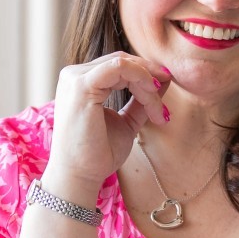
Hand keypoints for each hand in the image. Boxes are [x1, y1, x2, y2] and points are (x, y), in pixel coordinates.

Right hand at [44, 53, 169, 203]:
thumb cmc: (98, 154)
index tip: (163, 101)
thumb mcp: (126, 121)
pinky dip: (141, 79)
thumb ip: (141, 101)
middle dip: (151, 77)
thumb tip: (163, 80)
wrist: (79, 176)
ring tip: (157, 110)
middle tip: (164, 105)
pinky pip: (120, 68)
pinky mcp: (82, 86)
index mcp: (81, 82)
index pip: (119, 66)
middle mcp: (74, 75)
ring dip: (148, 84)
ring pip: (124, 63)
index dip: (146, 76)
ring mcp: (75, 78)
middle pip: (123, 60)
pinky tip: (150, 98)